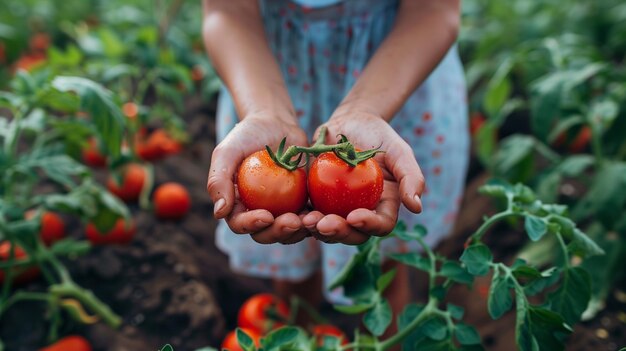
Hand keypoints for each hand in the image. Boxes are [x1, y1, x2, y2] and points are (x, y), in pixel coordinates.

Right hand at [207, 113, 309, 243]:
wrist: (276, 123)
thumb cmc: (246, 136)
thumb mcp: (227, 152)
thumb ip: (218, 180)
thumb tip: (220, 213)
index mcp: (236, 206)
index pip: (240, 224)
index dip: (252, 225)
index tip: (266, 215)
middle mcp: (258, 213)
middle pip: (266, 234)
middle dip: (280, 232)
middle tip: (294, 221)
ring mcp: (281, 211)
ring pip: (290, 232)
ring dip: (300, 230)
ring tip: (312, 219)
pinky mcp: (302, 204)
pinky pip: (309, 218)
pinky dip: (316, 219)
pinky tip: (322, 212)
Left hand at [302, 110, 424, 244]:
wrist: (349, 122)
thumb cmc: (378, 135)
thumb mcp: (399, 151)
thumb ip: (411, 177)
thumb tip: (417, 208)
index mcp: (384, 206)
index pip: (381, 225)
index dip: (369, 225)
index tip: (355, 216)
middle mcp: (361, 212)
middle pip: (353, 234)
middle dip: (338, 233)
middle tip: (324, 224)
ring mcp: (338, 209)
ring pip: (329, 230)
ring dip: (317, 229)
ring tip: (307, 220)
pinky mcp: (317, 201)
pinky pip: (309, 213)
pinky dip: (302, 217)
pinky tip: (295, 213)